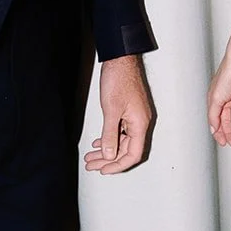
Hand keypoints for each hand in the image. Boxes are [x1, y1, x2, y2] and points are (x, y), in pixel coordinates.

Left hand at [85, 53, 153, 173]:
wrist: (120, 60)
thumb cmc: (118, 80)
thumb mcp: (111, 110)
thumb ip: (110, 135)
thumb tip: (109, 155)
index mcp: (140, 124)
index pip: (133, 154)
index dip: (118, 165)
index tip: (103, 170)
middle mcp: (140, 123)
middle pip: (126, 150)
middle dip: (108, 159)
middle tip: (91, 165)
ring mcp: (135, 117)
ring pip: (122, 141)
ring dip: (106, 150)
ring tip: (90, 157)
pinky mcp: (129, 112)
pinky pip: (120, 131)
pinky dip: (109, 138)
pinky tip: (98, 142)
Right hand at [208, 52, 230, 145]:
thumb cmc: (227, 73)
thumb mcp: (216, 98)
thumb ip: (214, 115)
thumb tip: (213, 127)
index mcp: (215, 99)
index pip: (216, 120)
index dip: (219, 132)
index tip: (223, 142)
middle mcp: (225, 98)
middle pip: (228, 120)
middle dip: (230, 132)